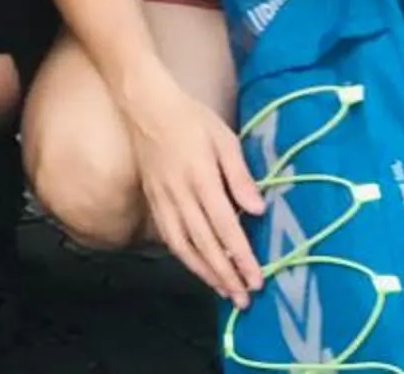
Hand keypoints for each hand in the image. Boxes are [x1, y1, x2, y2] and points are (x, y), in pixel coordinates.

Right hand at [121, 69, 266, 305]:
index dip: (241, 256)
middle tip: (243, 299)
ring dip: (205, 272)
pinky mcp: (152, 199)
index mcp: (201, 177)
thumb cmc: (190, 118)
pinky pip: (169, 235)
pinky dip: (184, 257)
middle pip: (205, 243)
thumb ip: (240, 175)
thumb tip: (258, 210)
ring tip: (223, 291)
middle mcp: (180, 193)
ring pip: (183, 245)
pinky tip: (198, 268)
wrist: (144, 104)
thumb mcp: (224, 138)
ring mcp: (162, 198)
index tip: (257, 279)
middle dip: (225, 274)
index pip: (225, 226)